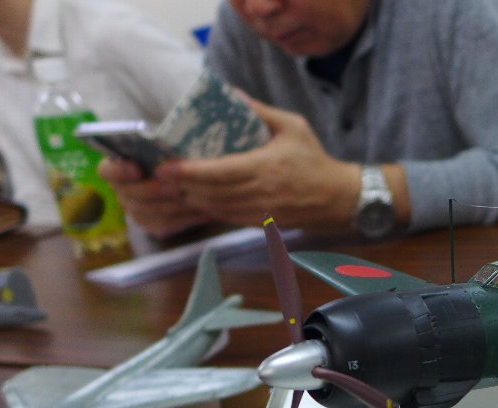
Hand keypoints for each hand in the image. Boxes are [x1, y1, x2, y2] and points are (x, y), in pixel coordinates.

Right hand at [98, 157, 211, 238]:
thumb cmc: (176, 159)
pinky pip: (165, 224)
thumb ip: (164, 154)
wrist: (191, 181)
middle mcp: (122, 190)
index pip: (107, 170)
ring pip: (148, 211)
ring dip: (173, 205)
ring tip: (195, 198)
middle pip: (130, 194)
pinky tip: (204, 211)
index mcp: (118, 166)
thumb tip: (172, 158)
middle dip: (154, 190)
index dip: (119, 171)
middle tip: (177, 187)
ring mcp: (135, 210)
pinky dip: (185, 218)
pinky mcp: (152, 225)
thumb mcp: (170, 151)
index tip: (136, 169)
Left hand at [153, 97, 360, 231]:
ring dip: (191, 199)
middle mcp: (260, 192)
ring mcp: (260, 211)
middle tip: (159, 176)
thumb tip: (231, 94)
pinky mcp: (260, 222)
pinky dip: (208, 209)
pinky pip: (227, 217)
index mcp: (266, 167)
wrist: (338, 197)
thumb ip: (261, 111)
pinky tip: (197, 199)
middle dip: (182, 186)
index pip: (219, 172)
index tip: (167, 166)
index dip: (189, 172)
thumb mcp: (294, 126)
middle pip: (210, 193)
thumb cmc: (315, 159)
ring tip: (172, 187)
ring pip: (215, 208)